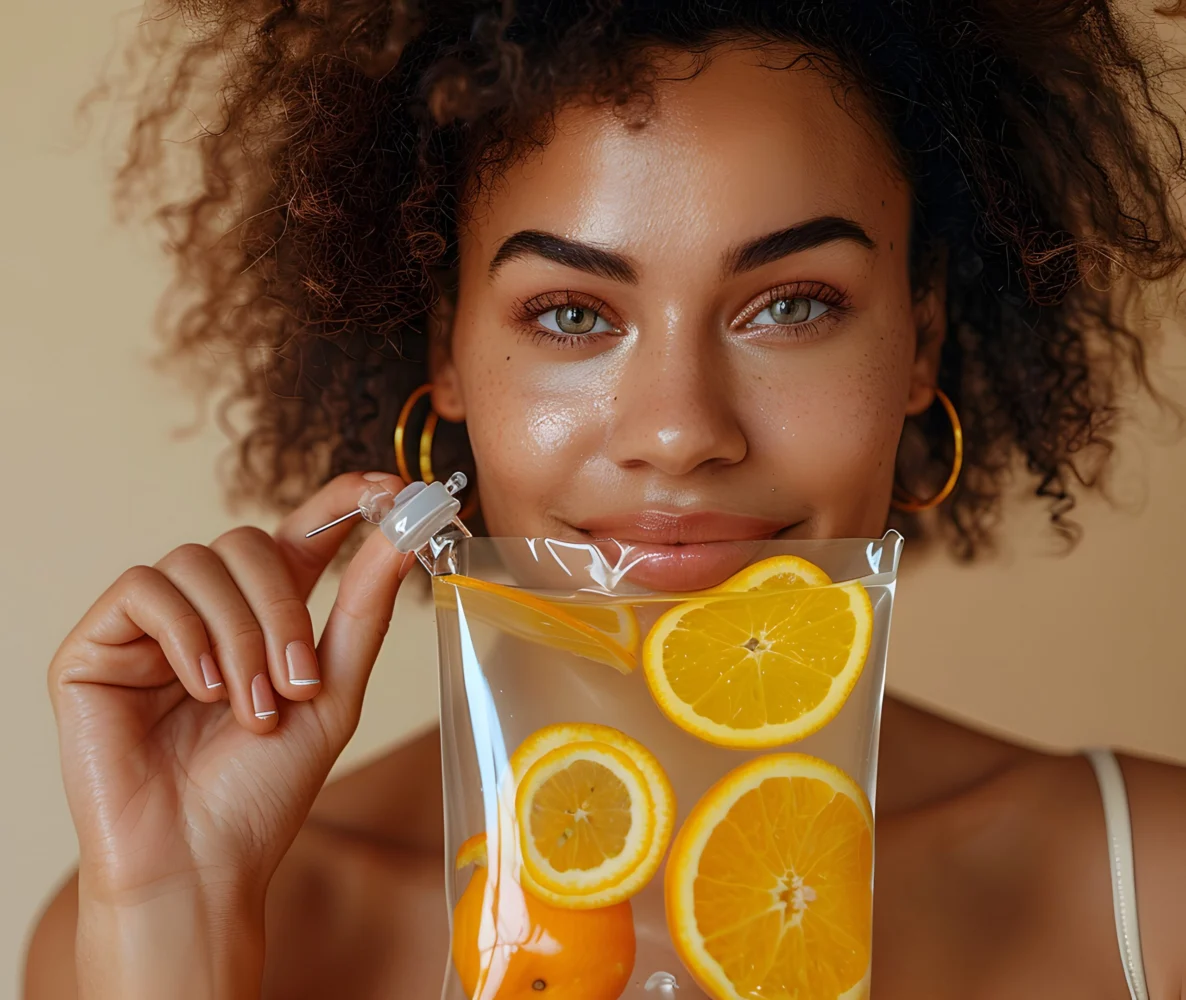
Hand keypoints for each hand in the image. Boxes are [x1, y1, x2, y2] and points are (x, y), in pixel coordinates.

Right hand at [47, 472, 412, 996]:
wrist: (198, 862)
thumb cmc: (264, 790)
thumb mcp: (333, 693)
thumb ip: (361, 610)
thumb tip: (400, 534)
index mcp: (265, 618)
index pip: (300, 535)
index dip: (341, 501)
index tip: (390, 485)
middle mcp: (207, 611)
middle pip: (247, 543)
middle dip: (281, 608)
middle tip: (298, 682)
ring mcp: (150, 626)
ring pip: (198, 561)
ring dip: (239, 633)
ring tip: (250, 707)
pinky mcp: (96, 645)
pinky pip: (144, 589)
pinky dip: (185, 634)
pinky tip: (202, 689)